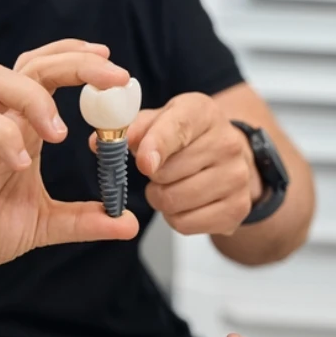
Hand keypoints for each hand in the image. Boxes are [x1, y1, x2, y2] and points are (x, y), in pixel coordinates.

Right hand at [0, 40, 140, 284]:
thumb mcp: (45, 225)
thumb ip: (86, 220)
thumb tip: (129, 223)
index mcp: (23, 129)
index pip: (48, 74)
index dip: (78, 61)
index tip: (115, 67)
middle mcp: (0, 121)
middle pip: (32, 66)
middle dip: (74, 63)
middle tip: (113, 77)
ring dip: (35, 96)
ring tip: (60, 132)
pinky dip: (4, 136)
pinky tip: (22, 164)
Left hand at [93, 93, 260, 236]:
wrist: (231, 158)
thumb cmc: (188, 139)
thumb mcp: (161, 121)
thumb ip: (130, 129)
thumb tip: (97, 143)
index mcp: (203, 113)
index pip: (178, 128)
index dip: (156, 146)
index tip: (143, 162)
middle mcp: (227, 143)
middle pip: (168, 172)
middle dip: (153, 176)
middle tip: (160, 171)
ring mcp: (237, 177)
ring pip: (174, 201)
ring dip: (161, 198)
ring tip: (173, 185)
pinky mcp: (238, 208)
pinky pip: (185, 224)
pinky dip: (175, 217)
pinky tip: (186, 202)